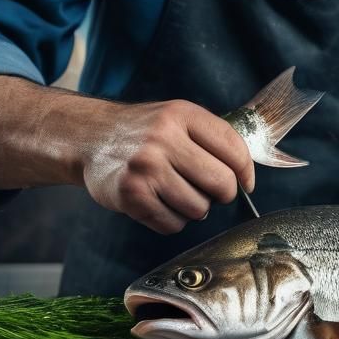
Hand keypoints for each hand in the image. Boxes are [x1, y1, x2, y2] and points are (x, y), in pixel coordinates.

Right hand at [80, 99, 254, 233]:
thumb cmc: (144, 131)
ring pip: (198, 208)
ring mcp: (145, 167)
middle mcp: (164, 138)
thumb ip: (211, 138)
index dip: (246, 171)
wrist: (92, 137)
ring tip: (178, 193)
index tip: (246, 183)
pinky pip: (172, 224)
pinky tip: (160, 202)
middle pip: (221, 182)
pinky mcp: (130, 195)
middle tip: (212, 191)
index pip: (233, 148)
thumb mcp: (177, 117)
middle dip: (223, 193)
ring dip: (195, 208)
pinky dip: (172, 220)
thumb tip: (245, 174)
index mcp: (182, 114)